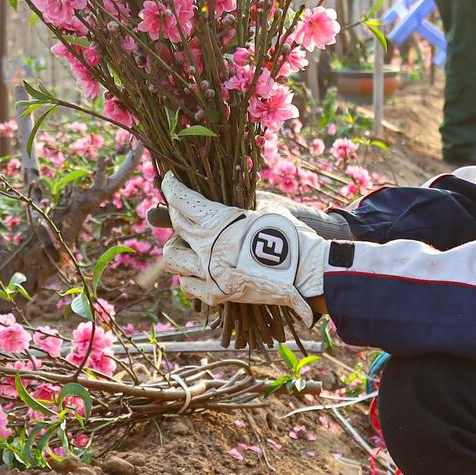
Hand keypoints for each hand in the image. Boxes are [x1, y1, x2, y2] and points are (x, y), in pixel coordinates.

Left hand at [156, 175, 326, 326]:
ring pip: (172, 258)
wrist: (306, 271)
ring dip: (178, 248)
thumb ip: (238, 203)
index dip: (171, 188)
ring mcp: (209, 272)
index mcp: (217, 222)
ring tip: (189, 244)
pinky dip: (190, 276)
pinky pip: (188, 285)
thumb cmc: (289, 234)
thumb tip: (223, 192)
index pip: (181, 200)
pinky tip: (199, 270)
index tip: (169, 180)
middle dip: (174, 214)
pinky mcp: (216, 293)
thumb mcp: (264, 208)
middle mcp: (206, 247)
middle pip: (175, 227)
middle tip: (181, 210)